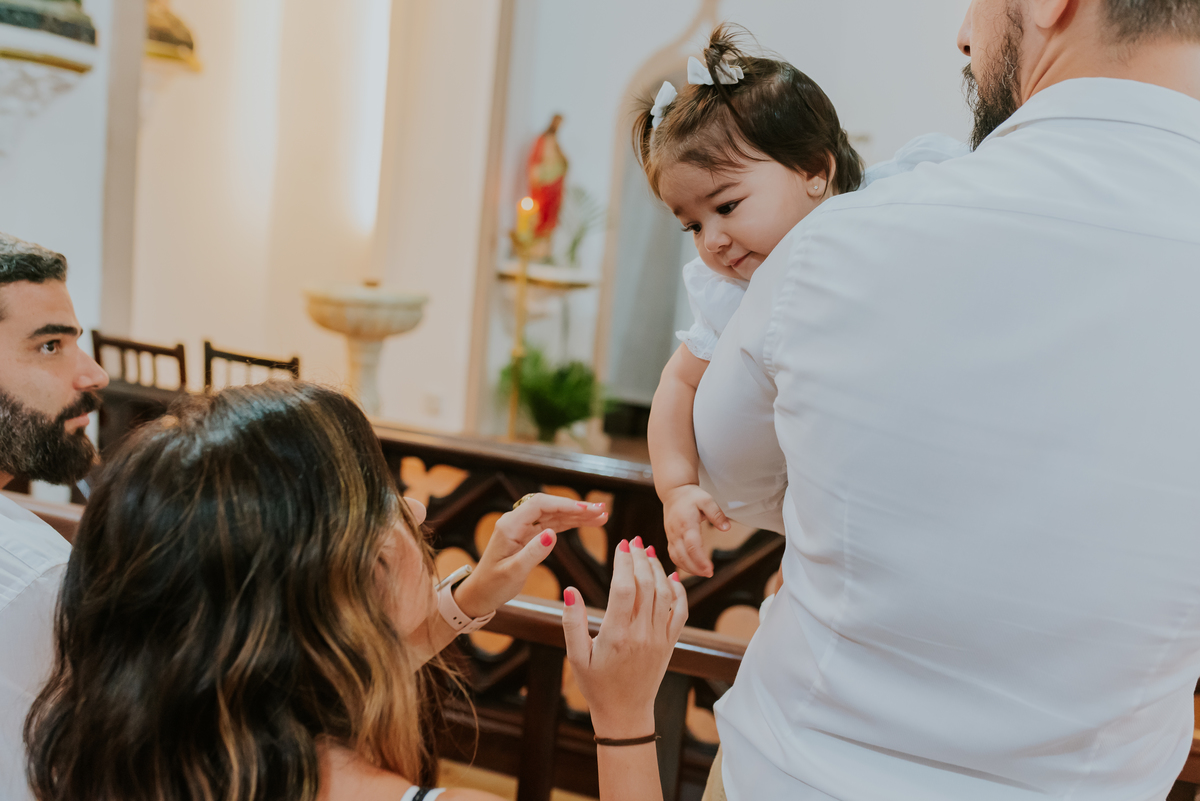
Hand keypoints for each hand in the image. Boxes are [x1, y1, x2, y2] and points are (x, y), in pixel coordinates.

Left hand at [453, 494, 607, 617]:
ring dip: (577, 515)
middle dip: (577, 508)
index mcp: (510, 525)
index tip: (585, 510)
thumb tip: (552, 534)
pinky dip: (570, 524)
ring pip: (554, 515)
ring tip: (601, 516)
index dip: (564, 504)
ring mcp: (524, 529)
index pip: (540, 505)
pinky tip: (586, 523)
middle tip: (601, 511)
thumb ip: (533, 552)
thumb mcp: (513, 572)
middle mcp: (517, 522)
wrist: (480, 594)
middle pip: (551, 507)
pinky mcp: (529, 537)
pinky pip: (553, 525)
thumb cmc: (492, 585)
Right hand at [562, 537, 687, 737]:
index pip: (623, 589)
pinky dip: (679, 592)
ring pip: (664, 595)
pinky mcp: (670, 644)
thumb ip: (572, 622)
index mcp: (616, 635)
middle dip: (641, 558)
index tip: (621, 545)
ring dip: (658, 570)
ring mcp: (659, 639)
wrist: (625, 713)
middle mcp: (641, 634)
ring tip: (648, 551)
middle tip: (634, 540)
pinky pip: (679, 613)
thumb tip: (570, 590)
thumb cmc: (596, 685)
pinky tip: (672, 576)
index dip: (624, 563)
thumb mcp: (576, 656)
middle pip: (646, 585)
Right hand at [662, 484, 726, 577]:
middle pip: (683, 556)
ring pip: (676, 558)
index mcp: (686, 523)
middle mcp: (676, 532)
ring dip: (688, 568)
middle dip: (695, 568)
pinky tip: (692, 568)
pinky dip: (682, 564)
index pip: (692, 546)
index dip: (700, 560)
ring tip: (703, 573)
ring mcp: (671, 536)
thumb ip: (716, 514)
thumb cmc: (691, 496)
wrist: (673, 492)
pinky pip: (673, 555)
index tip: (710, 569)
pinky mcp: (670, 538)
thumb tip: (726, 528)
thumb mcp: (706, 500)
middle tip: (709, 574)